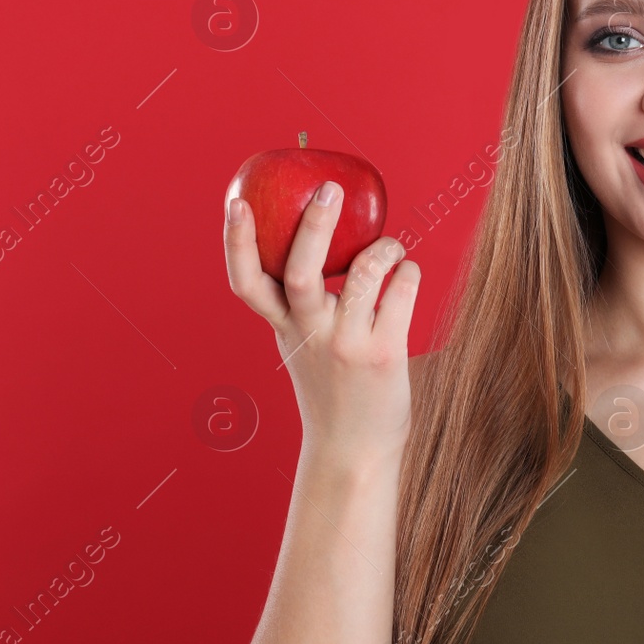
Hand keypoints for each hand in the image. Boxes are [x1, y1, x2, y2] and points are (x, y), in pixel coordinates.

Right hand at [223, 180, 420, 465]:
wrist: (353, 453)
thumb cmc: (331, 391)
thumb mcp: (301, 347)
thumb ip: (301, 307)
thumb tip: (317, 245)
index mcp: (283, 328)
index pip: (247, 283)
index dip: (236, 243)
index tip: (235, 203)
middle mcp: (310, 334)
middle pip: (301, 272)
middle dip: (313, 227)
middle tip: (327, 190)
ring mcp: (346, 345)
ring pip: (361, 276)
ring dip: (382, 248)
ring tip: (391, 245)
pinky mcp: (383, 355)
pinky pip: (400, 294)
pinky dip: (408, 273)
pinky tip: (408, 275)